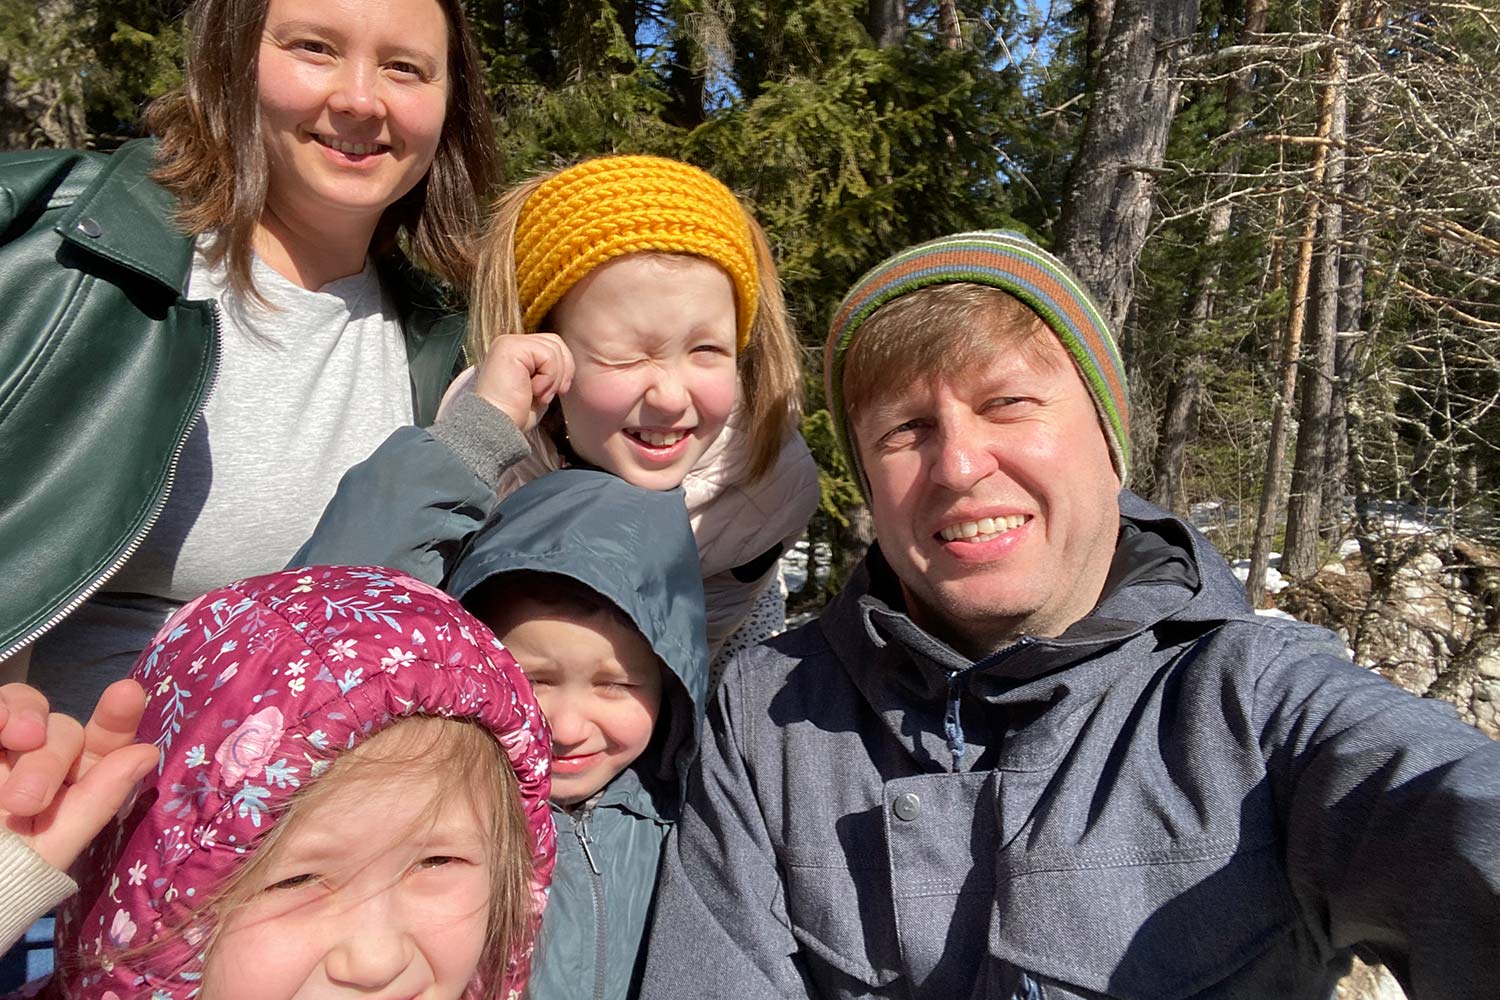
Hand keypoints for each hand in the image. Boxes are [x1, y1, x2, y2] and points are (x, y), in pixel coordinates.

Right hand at [0, 680, 158, 871]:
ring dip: (22, 717)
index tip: (126, 695)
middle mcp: (40, 761)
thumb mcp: (46, 848)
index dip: (118, 717)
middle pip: (62, 730)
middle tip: (24, 802)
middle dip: (48, 758)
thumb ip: (94, 802)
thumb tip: (147, 754)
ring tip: (14, 741)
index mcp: (74, 786)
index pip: (106, 743)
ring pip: (24, 706)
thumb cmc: (2, 874)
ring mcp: (3, 750)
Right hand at [472, 333, 575, 432]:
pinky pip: (548, 355)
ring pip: (554, 348)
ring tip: (538, 394)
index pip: (551, 344)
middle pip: (555, 342)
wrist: (498, 427)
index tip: (559, 391)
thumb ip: (549, 370)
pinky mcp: (511, 348)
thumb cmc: (515, 415)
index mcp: (515, 351)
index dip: (564, 368)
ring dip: (554, 378)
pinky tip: (532, 390)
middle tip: (551, 394)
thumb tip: (567, 364)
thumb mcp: (539, 387)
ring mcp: (509, 343)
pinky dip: (548, 378)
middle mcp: (509, 343)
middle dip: (563, 371)